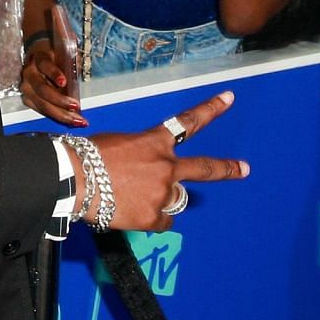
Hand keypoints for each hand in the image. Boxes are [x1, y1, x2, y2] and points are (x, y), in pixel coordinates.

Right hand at [20, 40, 83, 126]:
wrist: (39, 57)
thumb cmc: (55, 55)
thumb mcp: (64, 53)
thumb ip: (73, 62)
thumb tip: (82, 73)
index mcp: (39, 57)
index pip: (45, 65)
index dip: (54, 74)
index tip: (63, 82)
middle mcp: (30, 72)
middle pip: (42, 89)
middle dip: (60, 100)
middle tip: (76, 106)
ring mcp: (27, 87)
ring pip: (42, 104)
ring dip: (60, 114)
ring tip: (77, 120)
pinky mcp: (28, 99)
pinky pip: (42, 110)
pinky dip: (56, 117)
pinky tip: (70, 120)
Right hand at [85, 90, 248, 231]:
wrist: (74, 179)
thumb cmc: (88, 157)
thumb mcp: (119, 144)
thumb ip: (141, 155)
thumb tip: (144, 174)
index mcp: (155, 142)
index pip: (188, 122)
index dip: (211, 109)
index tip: (229, 98)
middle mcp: (166, 167)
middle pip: (205, 169)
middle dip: (228, 169)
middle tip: (245, 169)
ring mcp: (162, 192)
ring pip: (171, 200)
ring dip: (157, 200)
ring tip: (130, 197)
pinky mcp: (153, 216)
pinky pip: (161, 221)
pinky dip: (149, 219)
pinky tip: (129, 212)